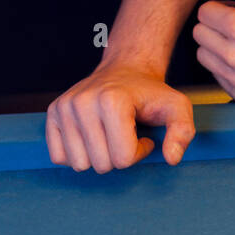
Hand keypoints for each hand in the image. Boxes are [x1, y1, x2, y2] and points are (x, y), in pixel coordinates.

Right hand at [46, 66, 195, 172]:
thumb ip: (183, 132)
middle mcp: (83, 102)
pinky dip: (78, 154)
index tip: (143, 134)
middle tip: (126, 134)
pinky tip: (92, 137)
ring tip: (110, 134)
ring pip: (79, 165)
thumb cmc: (151, 93)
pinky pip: (59, 158)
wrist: (126, 70)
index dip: (138, 152)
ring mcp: (64, 107)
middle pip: (100, 164)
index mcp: (112, 101)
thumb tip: (171, 158)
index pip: (123, 158)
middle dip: (118, 156)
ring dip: (98, 156)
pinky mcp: (52, 113)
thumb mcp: (177, 107)